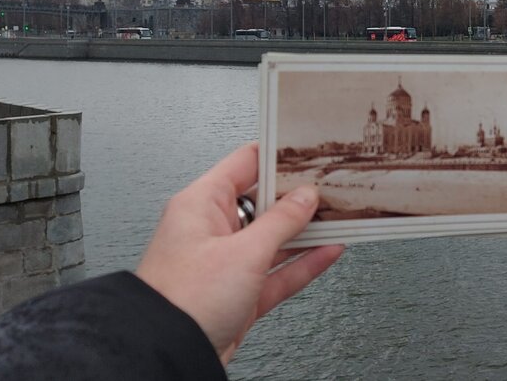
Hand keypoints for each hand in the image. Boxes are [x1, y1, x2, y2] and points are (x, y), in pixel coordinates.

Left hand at [136, 143, 343, 363]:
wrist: (168, 353)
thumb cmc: (182, 301)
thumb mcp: (243, 252)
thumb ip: (281, 221)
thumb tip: (305, 198)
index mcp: (201, 205)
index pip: (245, 164)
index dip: (279, 156)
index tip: (309, 153)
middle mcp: (212, 230)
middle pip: (265, 202)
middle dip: (299, 197)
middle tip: (331, 188)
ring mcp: (226, 262)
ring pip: (275, 238)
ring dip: (306, 232)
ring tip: (339, 219)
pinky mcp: (240, 292)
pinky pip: (278, 270)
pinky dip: (303, 262)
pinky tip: (327, 251)